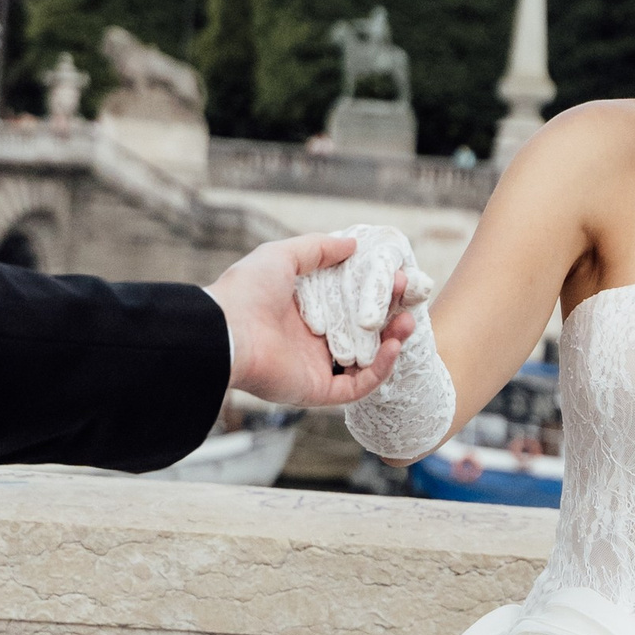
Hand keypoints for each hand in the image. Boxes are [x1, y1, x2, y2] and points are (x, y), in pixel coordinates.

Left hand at [210, 233, 417, 409]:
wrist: (227, 331)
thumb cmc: (247, 291)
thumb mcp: (283, 255)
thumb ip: (318, 249)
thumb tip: (353, 244)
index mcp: (304, 311)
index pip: (348, 304)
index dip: (374, 293)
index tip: (396, 278)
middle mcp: (311, 341)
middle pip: (362, 332)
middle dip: (388, 316)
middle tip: (408, 298)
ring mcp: (315, 367)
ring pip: (366, 361)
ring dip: (391, 343)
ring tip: (407, 322)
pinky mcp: (318, 391)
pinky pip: (357, 386)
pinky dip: (380, 369)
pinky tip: (393, 346)